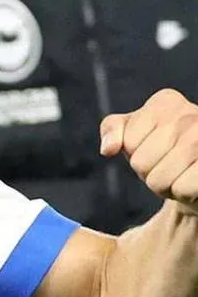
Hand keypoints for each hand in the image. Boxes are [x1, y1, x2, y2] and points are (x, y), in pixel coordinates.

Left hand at [101, 88, 197, 210]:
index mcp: (166, 102)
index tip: (154, 147)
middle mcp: (190, 115)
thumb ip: (112, 129)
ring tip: (179, 174)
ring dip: (164, 186)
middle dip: (148, 173)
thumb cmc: (163, 149)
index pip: (128, 142)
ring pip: (159, 180)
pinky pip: (182, 189)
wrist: (197, 172)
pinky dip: (182, 194)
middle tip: (167, 165)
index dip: (135, 153)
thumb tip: (108, 149)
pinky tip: (192, 183)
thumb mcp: (133, 132)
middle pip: (141, 163)